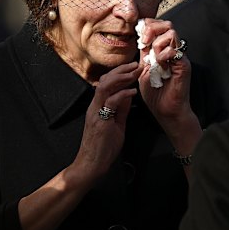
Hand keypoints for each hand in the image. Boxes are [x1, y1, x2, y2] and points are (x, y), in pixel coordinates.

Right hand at [71, 62, 140, 180]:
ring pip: (104, 87)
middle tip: (136, 65)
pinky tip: (132, 92)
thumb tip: (128, 95)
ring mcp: (95, 112)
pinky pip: (110, 102)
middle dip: (121, 70)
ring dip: (121, 77)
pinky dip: (122, 94)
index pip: (106, 82)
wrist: (92, 164)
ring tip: (135, 73)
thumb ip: (121, 109)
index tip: (133, 68)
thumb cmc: (103, 147)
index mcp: (97, 105)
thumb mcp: (116, 124)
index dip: (119, 72)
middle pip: (105, 80)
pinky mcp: (99, 121)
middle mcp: (94, 106)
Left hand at [137, 18, 199, 141]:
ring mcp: (180, 57)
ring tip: (154, 58)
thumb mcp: (143, 69)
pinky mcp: (184, 66)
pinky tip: (160, 65)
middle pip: (167, 25)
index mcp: (163, 50)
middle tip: (145, 42)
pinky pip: (174, 50)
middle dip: (152, 29)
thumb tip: (139, 38)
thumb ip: (143, 54)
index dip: (148, 26)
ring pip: (171, 33)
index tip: (139, 36)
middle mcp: (173, 51)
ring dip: (157, 43)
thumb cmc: (155, 94)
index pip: (159, 26)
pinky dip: (163, 55)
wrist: (165, 111)